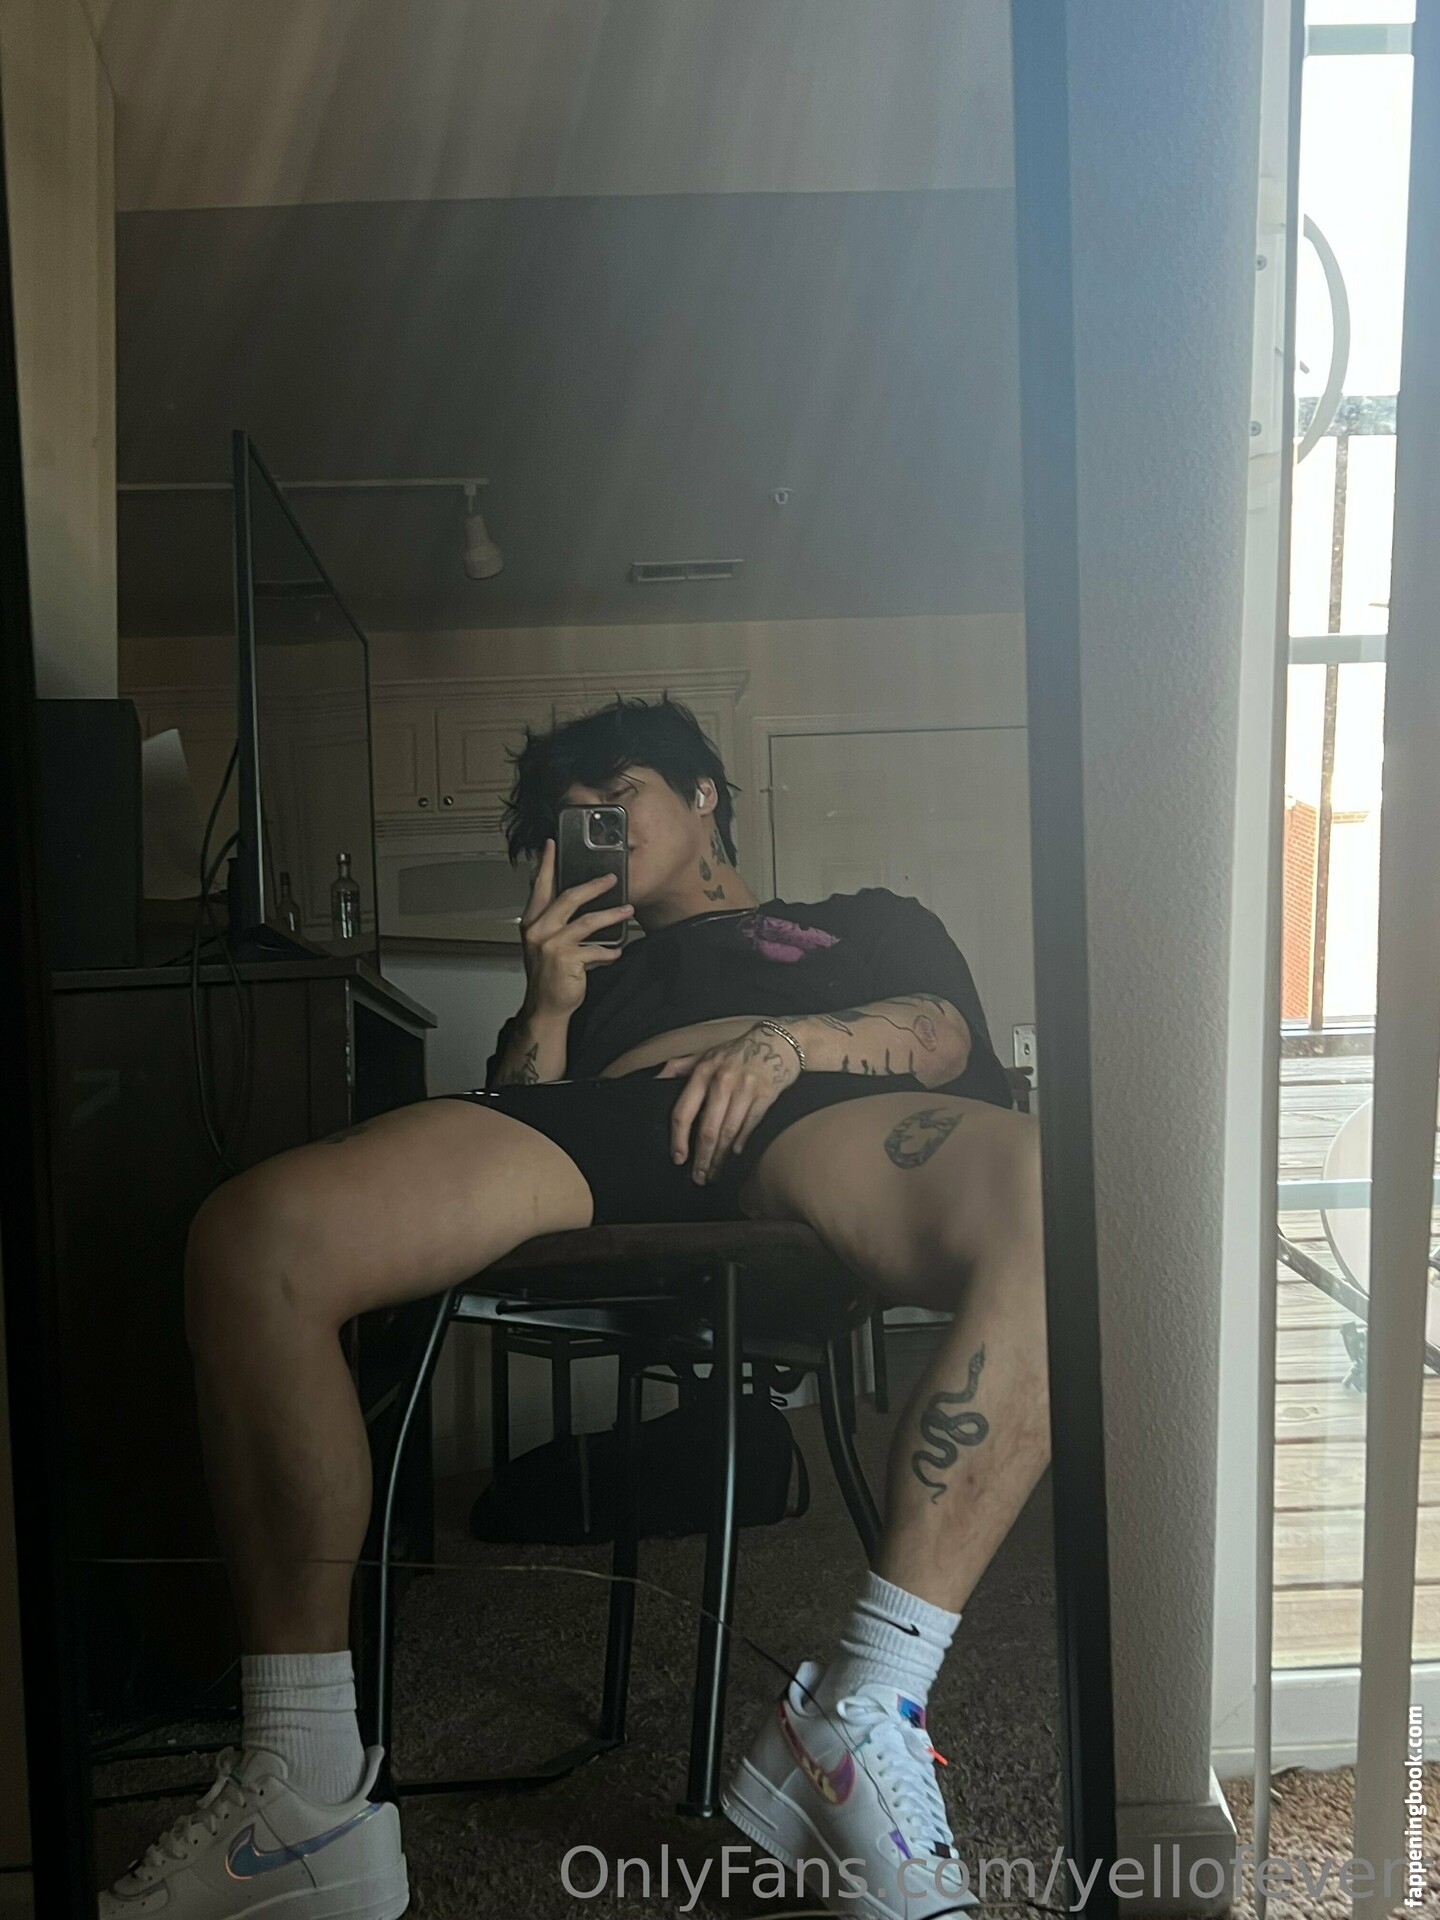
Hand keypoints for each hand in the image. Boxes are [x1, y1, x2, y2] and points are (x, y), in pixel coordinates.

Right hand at [519, 838, 633, 1019]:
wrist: (545, 1006)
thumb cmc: (548, 973)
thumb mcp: (544, 941)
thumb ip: (555, 920)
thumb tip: (576, 898)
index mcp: (532, 921)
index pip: (539, 886)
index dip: (546, 864)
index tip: (552, 844)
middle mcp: (538, 930)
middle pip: (568, 897)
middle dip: (594, 885)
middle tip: (612, 878)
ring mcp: (550, 945)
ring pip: (587, 921)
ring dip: (611, 915)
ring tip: (628, 910)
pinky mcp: (566, 960)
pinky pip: (595, 950)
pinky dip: (609, 952)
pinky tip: (617, 952)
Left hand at [658, 1023, 799, 1184]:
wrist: (778, 1041)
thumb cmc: (737, 1051)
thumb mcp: (707, 1054)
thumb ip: (680, 1066)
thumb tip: (654, 1078)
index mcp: (703, 1071)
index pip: (684, 1111)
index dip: (679, 1138)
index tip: (678, 1158)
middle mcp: (722, 1080)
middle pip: (707, 1129)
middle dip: (702, 1158)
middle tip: (698, 1178)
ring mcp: (745, 1088)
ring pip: (728, 1131)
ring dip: (721, 1156)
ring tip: (715, 1172)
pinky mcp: (766, 1094)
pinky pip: (750, 1124)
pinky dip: (742, 1141)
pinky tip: (735, 1154)